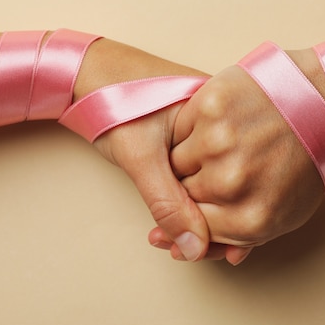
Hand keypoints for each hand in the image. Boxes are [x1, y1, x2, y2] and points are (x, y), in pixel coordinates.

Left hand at [78, 39, 211, 261]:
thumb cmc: (114, 100)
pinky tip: (182, 221)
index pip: (238, 180)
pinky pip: (201, 177)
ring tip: (179, 241)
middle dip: (216, 225)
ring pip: (216, 185)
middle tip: (190, 250)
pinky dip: (193, 202)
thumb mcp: (141, 156)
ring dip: (202, 216)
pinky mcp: (191, 139)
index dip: (230, 221)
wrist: (86, 73)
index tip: (221, 252)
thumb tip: (194, 248)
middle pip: (231, 186)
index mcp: (220, 117)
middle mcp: (220, 125)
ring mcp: (207, 131)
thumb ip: (167, 203)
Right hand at [150, 65, 324, 264]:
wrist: (321, 99)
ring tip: (224, 143)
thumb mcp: (287, 210)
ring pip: (175, 162)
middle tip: (224, 165)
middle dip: (195, 185)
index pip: (194, 231)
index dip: (197, 215)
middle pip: (183, 197)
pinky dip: (192, 125)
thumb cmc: (305, 158)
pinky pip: (181, 126)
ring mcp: (218, 143)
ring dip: (190, 156)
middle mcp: (230, 184)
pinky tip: (219, 122)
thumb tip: (206, 252)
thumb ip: (244, 236)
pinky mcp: (210, 108)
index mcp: (249, 219)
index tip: (203, 201)